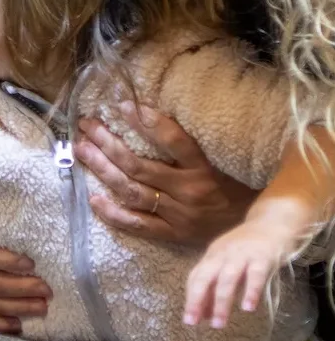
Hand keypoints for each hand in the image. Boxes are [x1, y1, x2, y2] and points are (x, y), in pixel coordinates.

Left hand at [75, 102, 256, 245]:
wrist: (257, 233)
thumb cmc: (245, 190)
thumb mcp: (232, 162)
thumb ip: (205, 144)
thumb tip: (169, 114)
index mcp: (206, 169)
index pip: (174, 141)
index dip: (147, 123)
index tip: (124, 106)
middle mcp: (189, 191)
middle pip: (139, 165)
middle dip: (108, 143)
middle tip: (88, 126)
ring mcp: (178, 215)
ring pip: (131, 191)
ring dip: (103, 170)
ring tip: (82, 151)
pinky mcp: (172, 234)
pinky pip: (136, 224)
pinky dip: (112, 213)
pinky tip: (92, 198)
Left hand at [184, 218, 295, 329]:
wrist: (274, 222)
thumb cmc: (248, 249)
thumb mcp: (228, 264)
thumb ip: (216, 287)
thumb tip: (205, 315)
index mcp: (212, 257)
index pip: (195, 278)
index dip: (191, 298)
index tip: (190, 320)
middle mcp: (223, 255)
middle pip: (204, 278)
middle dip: (196, 301)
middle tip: (193, 323)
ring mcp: (242, 254)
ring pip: (227, 278)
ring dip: (221, 302)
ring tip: (218, 323)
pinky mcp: (263, 256)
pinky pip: (256, 275)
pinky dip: (250, 291)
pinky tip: (247, 308)